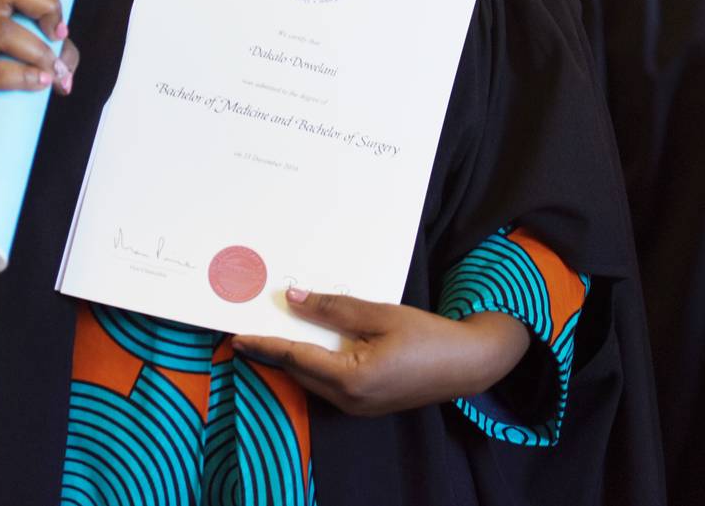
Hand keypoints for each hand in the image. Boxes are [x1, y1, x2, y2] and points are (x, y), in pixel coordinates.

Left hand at [231, 290, 529, 416]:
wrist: (467, 364)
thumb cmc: (427, 336)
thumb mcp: (379, 314)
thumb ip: (333, 308)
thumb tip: (292, 297)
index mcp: (350, 378)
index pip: (295, 357)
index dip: (264, 344)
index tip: (236, 335)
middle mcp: (348, 399)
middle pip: (298, 372)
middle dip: (273, 351)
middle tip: (249, 327)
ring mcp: (357, 407)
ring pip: (311, 380)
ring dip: (292, 358)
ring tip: (272, 332)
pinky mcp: (366, 405)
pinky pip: (328, 384)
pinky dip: (313, 364)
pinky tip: (309, 345)